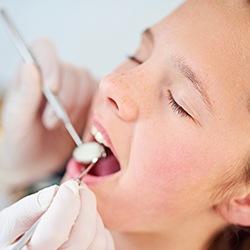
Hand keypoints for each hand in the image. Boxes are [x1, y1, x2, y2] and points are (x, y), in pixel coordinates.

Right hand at [0, 180, 113, 249]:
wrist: (24, 248)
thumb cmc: (16, 236)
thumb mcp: (11, 222)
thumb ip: (30, 207)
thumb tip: (55, 193)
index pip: (54, 231)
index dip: (66, 202)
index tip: (70, 185)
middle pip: (83, 234)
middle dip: (85, 202)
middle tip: (79, 187)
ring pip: (97, 238)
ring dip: (92, 213)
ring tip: (79, 204)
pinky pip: (106, 243)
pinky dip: (99, 226)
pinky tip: (84, 221)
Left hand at [1, 39, 96, 182]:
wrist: (36, 161)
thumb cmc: (21, 139)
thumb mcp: (16, 120)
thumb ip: (24, 95)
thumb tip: (30, 67)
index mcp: (32, 74)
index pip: (45, 51)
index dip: (52, 65)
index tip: (52, 89)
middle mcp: (56, 77)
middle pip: (72, 72)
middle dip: (64, 99)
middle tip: (50, 122)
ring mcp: (75, 90)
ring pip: (88, 84)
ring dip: (77, 107)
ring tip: (62, 126)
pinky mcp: (88, 104)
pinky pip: (99, 99)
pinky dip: (93, 113)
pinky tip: (79, 126)